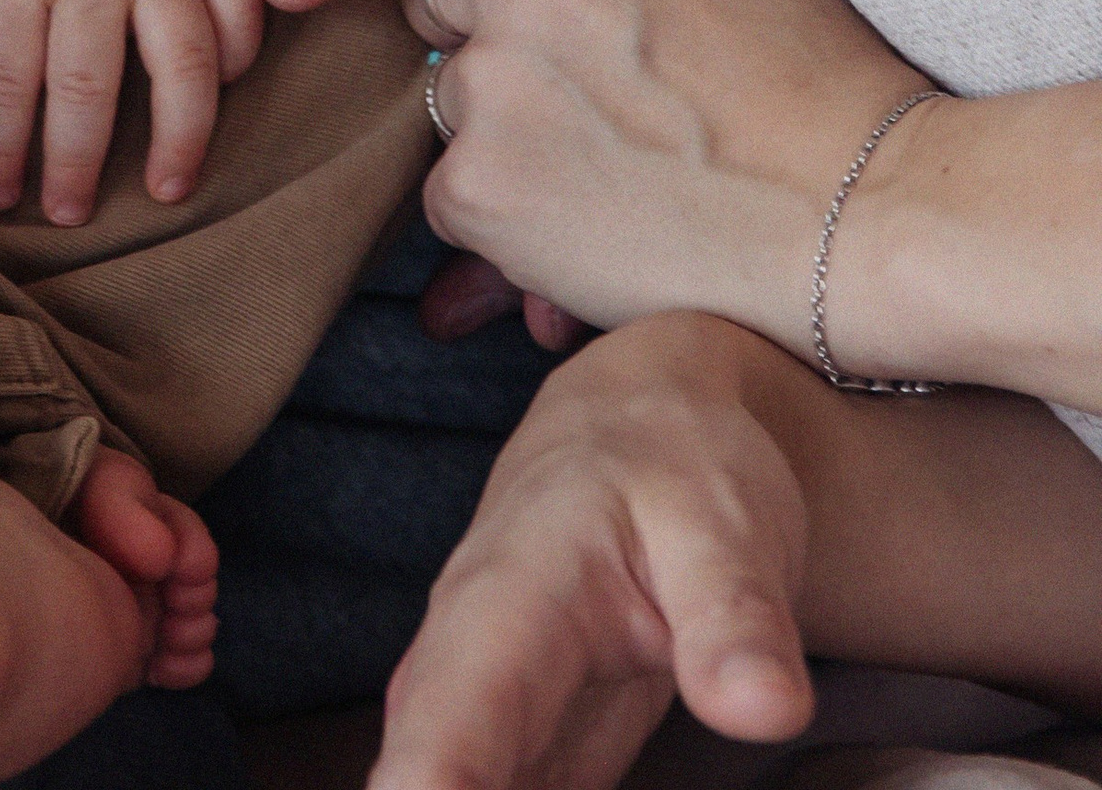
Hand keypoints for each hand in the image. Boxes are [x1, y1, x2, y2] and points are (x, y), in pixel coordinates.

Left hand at [348, 0, 916, 350]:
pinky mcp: (478, 186)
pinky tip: (598, 210)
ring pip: (445, 88)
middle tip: (593, 68)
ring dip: (505, 116)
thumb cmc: (804, 61)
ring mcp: (490, 79)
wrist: (867, 217)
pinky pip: (448, 190)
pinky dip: (506, 208)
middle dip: (485, 20)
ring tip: (616, 145)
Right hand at [374, 313, 815, 789]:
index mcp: (501, 605)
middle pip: (422, 787)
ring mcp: (482, 722)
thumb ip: (736, 612)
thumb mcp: (720, 516)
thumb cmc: (674, 462)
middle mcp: (465, 674)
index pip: (443, 731)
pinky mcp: (514, 756)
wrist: (640, 431)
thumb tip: (765, 710)